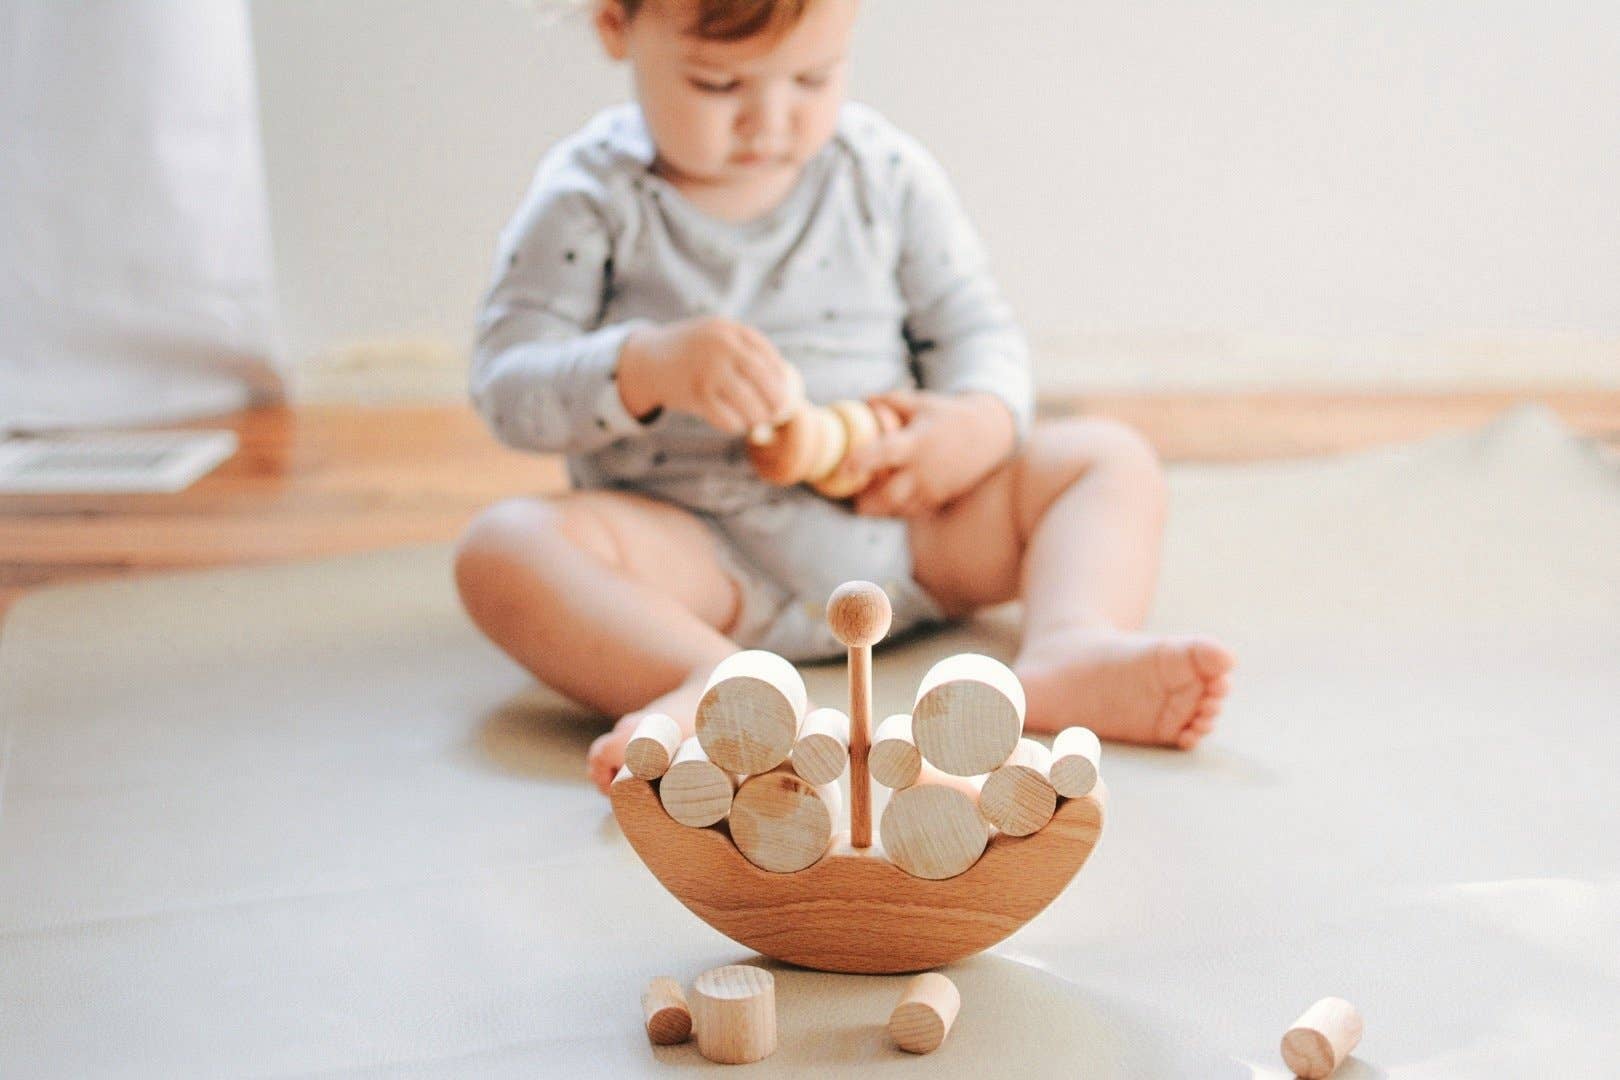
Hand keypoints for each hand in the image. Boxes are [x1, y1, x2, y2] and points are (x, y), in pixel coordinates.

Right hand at [618, 317, 799, 435]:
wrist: (647, 360)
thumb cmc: (690, 350)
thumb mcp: (715, 335)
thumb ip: (744, 347)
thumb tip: (783, 377)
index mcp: (729, 330)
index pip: (767, 354)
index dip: (780, 374)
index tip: (786, 388)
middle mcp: (721, 347)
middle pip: (764, 379)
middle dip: (777, 399)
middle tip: (780, 410)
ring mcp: (708, 371)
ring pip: (749, 403)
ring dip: (759, 417)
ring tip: (760, 421)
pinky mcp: (696, 396)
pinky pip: (728, 418)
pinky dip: (737, 425)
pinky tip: (738, 425)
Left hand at [846, 390, 1016, 517]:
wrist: (988, 435)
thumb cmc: (949, 415)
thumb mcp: (922, 402)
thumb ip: (891, 400)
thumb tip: (864, 399)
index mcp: (918, 442)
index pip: (886, 453)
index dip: (863, 460)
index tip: (843, 466)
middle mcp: (925, 469)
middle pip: (890, 496)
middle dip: (867, 503)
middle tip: (852, 498)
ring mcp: (933, 487)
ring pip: (900, 509)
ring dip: (879, 509)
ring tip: (864, 502)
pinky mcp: (939, 498)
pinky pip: (912, 511)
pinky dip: (896, 510)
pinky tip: (885, 502)